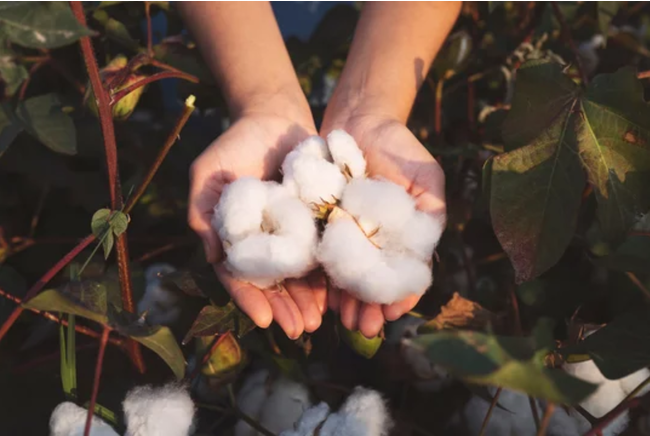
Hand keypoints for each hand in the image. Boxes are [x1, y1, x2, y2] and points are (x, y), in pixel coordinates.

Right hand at [188, 104, 326, 338]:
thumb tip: (211, 257)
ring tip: (318, 322)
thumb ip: (203, 211)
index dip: (249, 299)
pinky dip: (328, 275)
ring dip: (307, 301)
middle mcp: (263, 241)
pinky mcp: (317, 221)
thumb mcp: (208, 172)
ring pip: (299, 276)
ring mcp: (291, 234)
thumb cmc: (235, 143)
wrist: (274, 117)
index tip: (263, 320)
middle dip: (284, 309)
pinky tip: (336, 295)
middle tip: (299, 330)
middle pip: (273, 284)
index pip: (239, 275)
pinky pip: (322, 253)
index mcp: (235, 237)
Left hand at [322, 114, 445, 337]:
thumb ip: (431, 212)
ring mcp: (348, 235)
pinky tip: (323, 296)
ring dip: (347, 301)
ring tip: (344, 322)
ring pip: (348, 276)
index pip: (402, 274)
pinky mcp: (322, 224)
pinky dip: (324, 277)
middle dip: (369, 307)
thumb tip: (427, 254)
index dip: (399, 296)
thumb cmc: (400, 148)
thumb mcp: (426, 178)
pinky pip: (323, 255)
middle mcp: (375, 241)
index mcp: (402, 237)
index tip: (392, 313)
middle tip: (363, 328)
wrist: (359, 119)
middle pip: (373, 282)